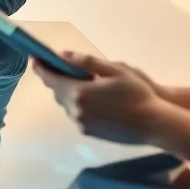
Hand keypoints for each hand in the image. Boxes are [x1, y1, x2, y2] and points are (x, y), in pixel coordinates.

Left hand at [33, 51, 167, 144]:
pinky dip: (78, 104)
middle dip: (55, 79)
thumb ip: (87, 62)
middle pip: (57, 92)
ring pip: (67, 104)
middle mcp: (76, 111)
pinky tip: (92, 99)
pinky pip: (77, 115)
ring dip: (68, 92)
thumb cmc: (138, 93)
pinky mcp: (89, 133)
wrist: (155, 124)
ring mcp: (82, 124)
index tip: (34, 58)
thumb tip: (63, 54)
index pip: (52, 79)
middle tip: (58, 66)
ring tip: (79, 82)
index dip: (41, 68)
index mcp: (80, 93)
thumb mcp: (116, 70)